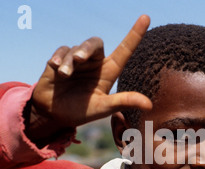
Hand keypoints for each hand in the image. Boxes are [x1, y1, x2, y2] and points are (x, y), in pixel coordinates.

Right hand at [26, 15, 151, 143]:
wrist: (55, 115)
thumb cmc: (82, 111)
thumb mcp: (103, 108)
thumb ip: (123, 102)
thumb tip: (149, 105)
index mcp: (109, 72)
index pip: (125, 49)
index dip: (135, 34)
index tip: (146, 17)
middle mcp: (95, 63)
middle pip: (95, 43)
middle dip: (86, 48)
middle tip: (79, 58)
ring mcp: (77, 60)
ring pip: (76, 48)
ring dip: (69, 61)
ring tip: (64, 75)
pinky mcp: (60, 60)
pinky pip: (62, 50)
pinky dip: (58, 58)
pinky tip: (55, 68)